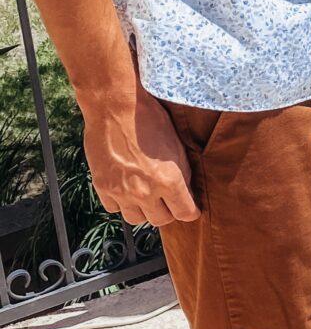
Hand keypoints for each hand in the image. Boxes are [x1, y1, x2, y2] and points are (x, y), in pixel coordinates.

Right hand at [83, 88, 197, 226]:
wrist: (115, 108)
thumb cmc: (149, 120)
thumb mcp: (177, 146)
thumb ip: (182, 174)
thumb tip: (185, 191)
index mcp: (168, 181)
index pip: (185, 213)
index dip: (190, 211)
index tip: (190, 209)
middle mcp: (145, 192)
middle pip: (160, 220)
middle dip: (168, 211)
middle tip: (168, 200)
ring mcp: (121, 192)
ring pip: (136, 219)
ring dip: (144, 210)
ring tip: (147, 195)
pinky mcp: (103, 187)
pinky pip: (114, 209)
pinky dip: (122, 203)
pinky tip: (127, 189)